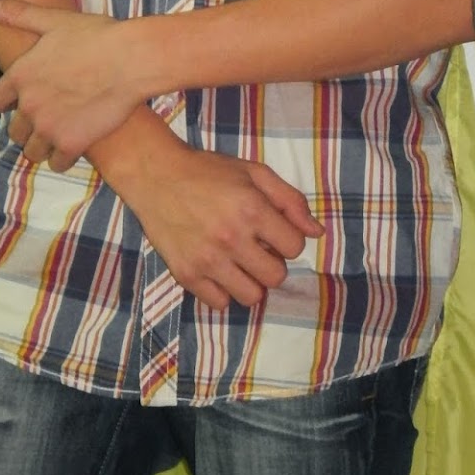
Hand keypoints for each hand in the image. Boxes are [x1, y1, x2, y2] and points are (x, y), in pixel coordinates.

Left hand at [0, 0, 142, 170]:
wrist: (131, 59)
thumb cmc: (97, 36)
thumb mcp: (54, 20)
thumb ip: (17, 15)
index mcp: (21, 75)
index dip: (7, 103)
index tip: (21, 101)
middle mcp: (29, 104)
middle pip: (15, 131)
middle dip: (29, 127)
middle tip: (50, 117)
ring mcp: (49, 127)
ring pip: (33, 151)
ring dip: (44, 145)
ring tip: (62, 134)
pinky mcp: (71, 143)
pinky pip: (57, 163)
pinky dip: (64, 158)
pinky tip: (76, 144)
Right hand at [99, 135, 324, 310]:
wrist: (156, 175)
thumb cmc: (209, 170)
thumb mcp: (255, 172)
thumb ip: (290, 201)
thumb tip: (317, 233)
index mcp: (252, 209)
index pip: (295, 247)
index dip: (288, 238)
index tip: (273, 231)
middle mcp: (232, 238)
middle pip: (276, 277)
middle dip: (272, 263)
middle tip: (256, 248)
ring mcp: (207, 260)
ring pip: (252, 297)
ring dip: (251, 281)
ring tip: (239, 262)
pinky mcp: (186, 274)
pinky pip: (220, 304)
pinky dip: (223, 291)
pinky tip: (218, 269)